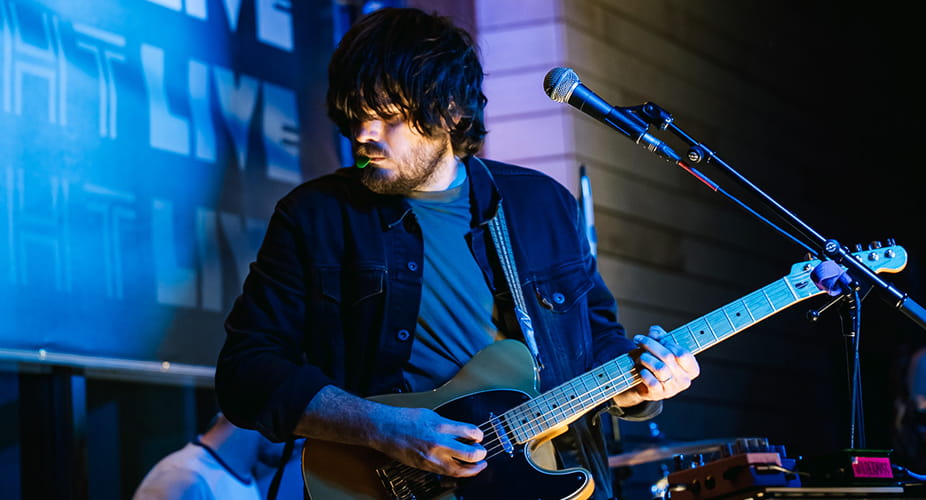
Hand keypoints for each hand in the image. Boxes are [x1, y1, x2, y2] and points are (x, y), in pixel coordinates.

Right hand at [371, 405, 487, 477]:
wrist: (384, 429)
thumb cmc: (404, 419)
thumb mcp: (431, 415)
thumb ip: (448, 425)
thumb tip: (462, 432)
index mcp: (440, 425)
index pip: (471, 432)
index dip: (479, 435)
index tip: (478, 436)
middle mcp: (438, 443)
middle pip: (470, 454)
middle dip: (480, 454)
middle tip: (482, 452)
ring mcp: (431, 457)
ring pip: (459, 470)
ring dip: (473, 469)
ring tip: (479, 466)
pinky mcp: (425, 466)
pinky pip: (446, 473)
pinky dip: (457, 472)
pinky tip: (461, 469)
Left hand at [612, 325, 699, 407]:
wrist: (645, 384)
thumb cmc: (657, 362)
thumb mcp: (661, 347)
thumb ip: (660, 336)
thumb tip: (655, 332)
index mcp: (691, 369)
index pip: (683, 354)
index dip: (667, 342)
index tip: (655, 337)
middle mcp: (684, 380)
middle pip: (668, 357)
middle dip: (650, 345)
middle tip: (638, 339)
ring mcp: (672, 389)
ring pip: (660, 369)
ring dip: (646, 359)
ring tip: (641, 357)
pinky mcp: (658, 394)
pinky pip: (651, 381)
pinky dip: (644, 372)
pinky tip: (641, 370)